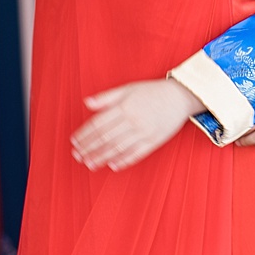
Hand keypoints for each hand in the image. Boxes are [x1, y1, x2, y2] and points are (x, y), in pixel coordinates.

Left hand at [70, 78, 200, 170]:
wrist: (180, 96)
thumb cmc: (151, 91)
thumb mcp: (127, 89)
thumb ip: (106, 97)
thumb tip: (87, 103)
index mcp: (124, 107)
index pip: (98, 123)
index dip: (85, 134)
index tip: (74, 141)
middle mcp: (133, 120)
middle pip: (106, 137)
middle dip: (89, 148)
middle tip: (77, 156)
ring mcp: (144, 132)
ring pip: (118, 148)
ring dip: (102, 157)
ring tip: (89, 164)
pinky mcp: (154, 141)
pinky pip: (136, 154)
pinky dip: (124, 161)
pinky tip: (112, 165)